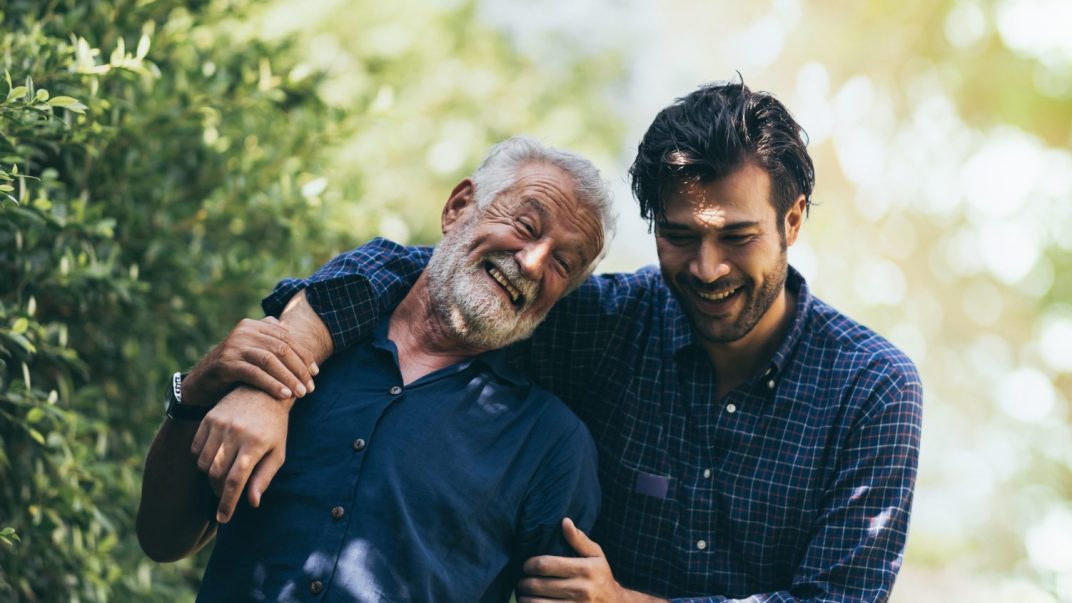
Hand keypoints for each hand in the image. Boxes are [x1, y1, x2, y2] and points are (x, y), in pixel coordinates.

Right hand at [184, 317, 317, 405]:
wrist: (202, 382)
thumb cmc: (235, 367)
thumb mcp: (253, 351)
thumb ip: (270, 340)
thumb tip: (293, 333)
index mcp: (254, 325)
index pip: (287, 338)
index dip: (304, 355)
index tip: (315, 373)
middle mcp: (244, 331)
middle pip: (281, 348)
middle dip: (299, 369)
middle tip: (311, 387)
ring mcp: (234, 346)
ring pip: (270, 360)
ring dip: (289, 378)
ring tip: (301, 393)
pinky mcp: (226, 363)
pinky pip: (254, 373)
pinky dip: (272, 384)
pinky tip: (284, 395)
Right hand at [191, 386, 289, 522]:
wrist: (264, 392)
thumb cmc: (275, 427)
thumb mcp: (277, 452)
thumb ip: (264, 477)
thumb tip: (252, 502)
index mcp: (255, 444)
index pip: (235, 482)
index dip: (227, 503)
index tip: (224, 518)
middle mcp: (235, 433)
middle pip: (216, 475)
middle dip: (219, 491)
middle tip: (227, 493)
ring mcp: (219, 424)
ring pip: (204, 464)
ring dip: (211, 476)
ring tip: (223, 475)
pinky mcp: (208, 419)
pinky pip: (196, 449)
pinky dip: (202, 460)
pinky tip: (215, 458)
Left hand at [517, 518, 664, 602]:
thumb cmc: (601, 575)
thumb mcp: (596, 554)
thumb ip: (579, 539)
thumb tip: (564, 521)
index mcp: (584, 569)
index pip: (545, 565)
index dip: (529, 564)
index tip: (526, 565)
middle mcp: (580, 589)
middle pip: (537, 585)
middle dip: (524, 582)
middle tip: (522, 580)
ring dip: (525, 598)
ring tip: (525, 593)